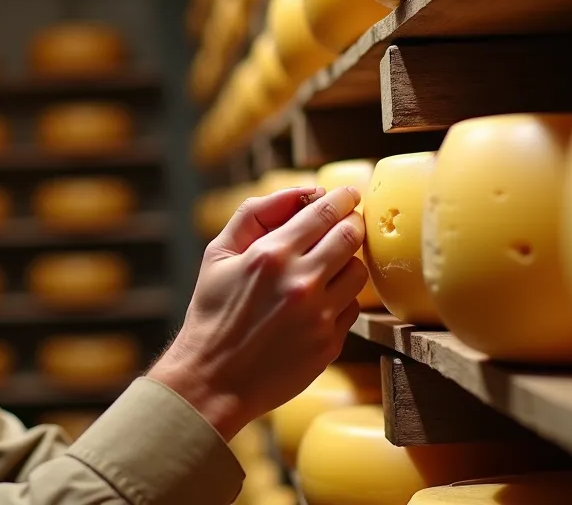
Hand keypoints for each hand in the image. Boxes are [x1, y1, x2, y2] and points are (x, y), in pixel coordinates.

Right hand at [148, 185, 366, 439]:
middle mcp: (300, 283)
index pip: (325, 212)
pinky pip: (352, 308)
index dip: (343, 198)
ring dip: (348, 261)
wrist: (213, 380)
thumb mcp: (218, 255)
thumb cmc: (213, 313)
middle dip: (353, 222)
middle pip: (351, 236)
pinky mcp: (330, 343)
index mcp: (271, 255)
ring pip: (359, 271)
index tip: (348, 194)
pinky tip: (317, 303)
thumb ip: (255, 214)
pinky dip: (340, 299)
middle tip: (349, 220)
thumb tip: (304, 191)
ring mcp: (319, 315)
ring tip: (329, 265)